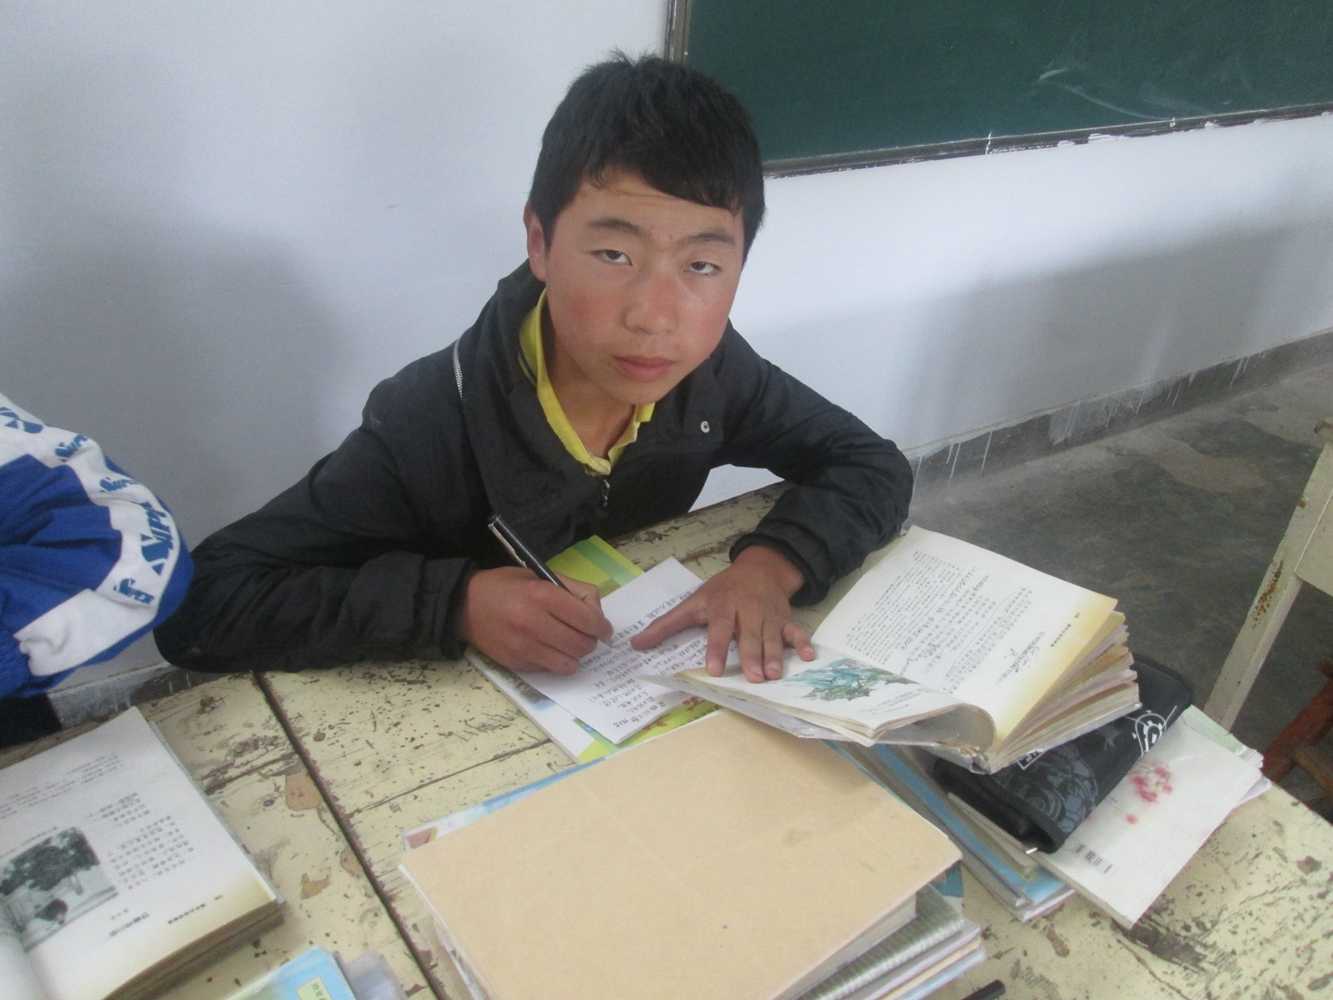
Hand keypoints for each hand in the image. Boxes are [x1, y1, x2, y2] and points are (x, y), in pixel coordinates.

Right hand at [458, 568, 611, 674]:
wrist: (464, 606)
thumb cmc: (506, 586)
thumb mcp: (539, 575)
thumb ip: (572, 590)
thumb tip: (596, 613)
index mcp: (542, 595)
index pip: (587, 619)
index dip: (602, 627)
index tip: (604, 629)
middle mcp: (534, 623)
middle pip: (582, 644)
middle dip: (590, 641)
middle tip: (585, 636)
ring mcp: (524, 647)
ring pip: (570, 663)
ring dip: (575, 655)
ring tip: (568, 645)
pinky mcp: (517, 664)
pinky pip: (550, 670)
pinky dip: (556, 662)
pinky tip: (548, 649)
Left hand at [630, 545, 814, 682]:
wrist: (759, 567)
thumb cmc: (721, 591)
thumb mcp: (692, 603)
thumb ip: (666, 625)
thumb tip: (636, 645)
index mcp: (722, 606)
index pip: (719, 628)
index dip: (717, 648)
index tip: (715, 670)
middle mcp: (746, 610)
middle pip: (749, 635)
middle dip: (751, 655)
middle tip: (754, 678)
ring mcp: (768, 615)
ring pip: (772, 636)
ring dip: (775, 655)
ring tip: (775, 675)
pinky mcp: (785, 618)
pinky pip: (796, 630)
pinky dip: (803, 642)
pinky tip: (810, 656)